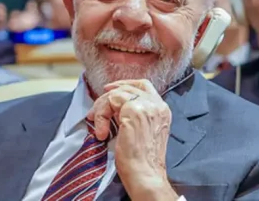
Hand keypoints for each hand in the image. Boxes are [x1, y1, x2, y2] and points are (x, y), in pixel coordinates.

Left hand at [87, 79, 178, 199]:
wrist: (145, 172)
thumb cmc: (142, 160)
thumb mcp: (145, 132)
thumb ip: (139, 116)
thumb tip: (116, 108)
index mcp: (162, 110)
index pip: (145, 86)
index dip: (125, 85)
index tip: (110, 90)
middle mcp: (157, 105)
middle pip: (129, 87)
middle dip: (108, 96)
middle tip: (95, 112)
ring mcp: (146, 106)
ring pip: (117, 93)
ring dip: (102, 108)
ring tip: (98, 126)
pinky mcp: (133, 110)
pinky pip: (110, 101)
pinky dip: (101, 115)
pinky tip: (101, 132)